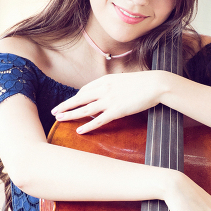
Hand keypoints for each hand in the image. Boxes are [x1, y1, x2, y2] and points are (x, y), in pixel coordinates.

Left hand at [51, 71, 166, 132]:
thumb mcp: (124, 80)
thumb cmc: (143, 83)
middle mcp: (104, 89)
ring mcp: (110, 100)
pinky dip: (88, 126)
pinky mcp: (117, 110)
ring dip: (70, 115)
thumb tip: (108, 92)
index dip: (76, 98)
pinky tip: (79, 130)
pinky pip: (99, 120)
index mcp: (105, 80)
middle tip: (54, 111)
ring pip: (85, 109)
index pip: (85, 90)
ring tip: (59, 119)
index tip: (71, 103)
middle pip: (79, 99)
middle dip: (65, 105)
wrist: (156, 84)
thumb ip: (113, 86)